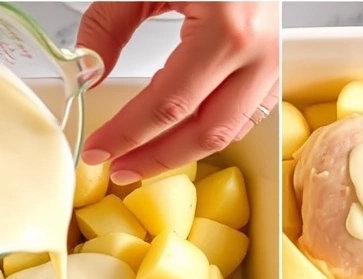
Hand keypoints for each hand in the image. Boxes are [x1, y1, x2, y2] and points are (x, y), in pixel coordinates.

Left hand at [77, 2, 278, 184]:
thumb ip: (109, 25)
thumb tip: (87, 72)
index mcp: (226, 30)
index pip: (168, 104)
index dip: (128, 134)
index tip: (97, 149)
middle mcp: (257, 53)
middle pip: (202, 132)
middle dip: (155, 158)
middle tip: (117, 170)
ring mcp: (272, 62)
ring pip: (228, 131)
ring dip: (184, 154)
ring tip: (144, 162)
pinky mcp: (275, 64)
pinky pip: (246, 115)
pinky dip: (212, 133)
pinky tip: (184, 139)